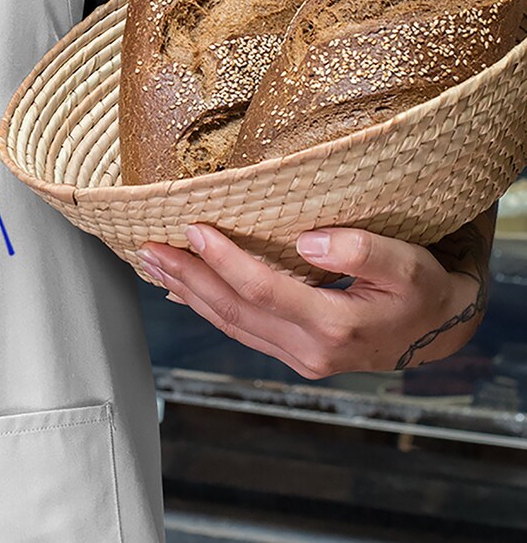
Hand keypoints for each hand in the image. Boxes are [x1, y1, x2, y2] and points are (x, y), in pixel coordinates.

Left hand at [137, 219, 490, 378]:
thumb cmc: (422, 289)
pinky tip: (182, 288)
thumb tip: (309, 241)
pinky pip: (241, 330)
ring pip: (231, 324)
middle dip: (187, 277)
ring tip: (152, 262)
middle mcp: (310, 350)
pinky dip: (207, 306)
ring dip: (188, 292)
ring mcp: (300, 357)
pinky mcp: (294, 353)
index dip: (224, 260)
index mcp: (336, 326)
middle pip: (234, 311)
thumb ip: (364, 249)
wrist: (437, 330)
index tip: (194, 228)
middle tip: (148, 246)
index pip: (264, 290)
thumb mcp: (409, 264)